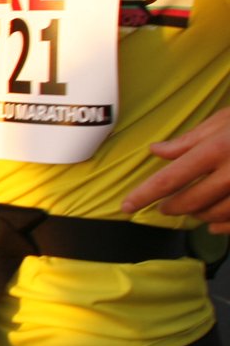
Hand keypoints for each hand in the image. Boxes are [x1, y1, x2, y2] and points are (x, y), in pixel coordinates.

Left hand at [122, 108, 229, 231]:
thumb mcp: (224, 120)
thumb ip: (189, 140)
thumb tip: (155, 151)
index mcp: (217, 150)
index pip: (169, 179)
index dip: (143, 195)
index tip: (126, 207)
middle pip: (189, 202)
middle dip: (171, 207)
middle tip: (163, 207)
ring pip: (213, 215)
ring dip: (197, 214)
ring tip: (191, 207)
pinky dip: (222, 225)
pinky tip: (214, 223)